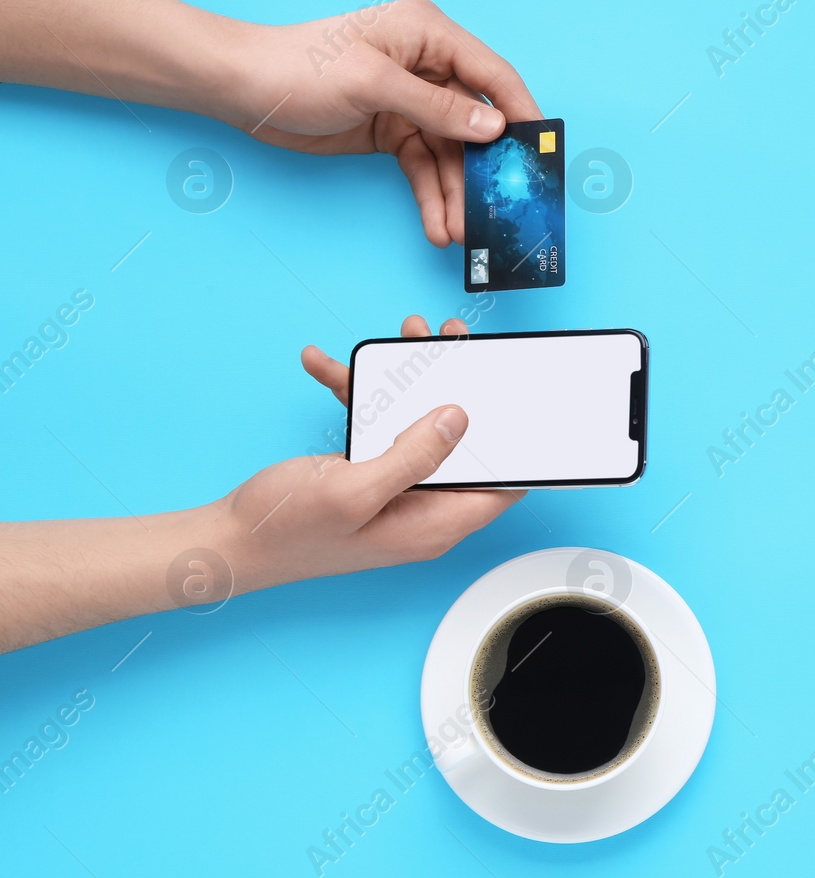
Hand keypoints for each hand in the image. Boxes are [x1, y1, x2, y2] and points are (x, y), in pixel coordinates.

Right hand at [222, 314, 523, 588]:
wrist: (227, 540)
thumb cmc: (285, 530)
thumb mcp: (354, 490)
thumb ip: (414, 456)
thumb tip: (460, 420)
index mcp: (433, 523)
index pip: (502, 485)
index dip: (519, 443)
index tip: (523, 398)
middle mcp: (422, 506)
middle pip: (463, 442)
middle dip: (460, 388)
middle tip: (452, 341)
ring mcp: (395, 488)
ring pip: (418, 424)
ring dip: (408, 380)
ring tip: (405, 336)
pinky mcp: (367, 472)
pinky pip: (376, 426)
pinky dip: (357, 395)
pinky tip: (326, 366)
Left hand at [228, 0, 541, 247]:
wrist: (242, 89)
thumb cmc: (298, 67)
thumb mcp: (371, 84)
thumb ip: (436, 107)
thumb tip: (492, 127)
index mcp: (429, 34)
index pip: (492, 73)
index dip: (521, 112)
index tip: (542, 152)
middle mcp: (428, 66)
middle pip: (475, 123)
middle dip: (485, 169)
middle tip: (501, 207)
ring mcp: (412, 102)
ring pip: (451, 154)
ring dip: (456, 193)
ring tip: (462, 231)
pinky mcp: (394, 132)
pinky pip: (425, 168)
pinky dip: (432, 196)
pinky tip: (438, 223)